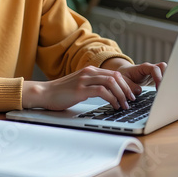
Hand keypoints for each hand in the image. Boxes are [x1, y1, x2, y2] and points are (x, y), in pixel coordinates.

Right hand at [22, 65, 136, 111]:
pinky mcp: (80, 89)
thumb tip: (109, 93)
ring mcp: (84, 80)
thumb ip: (92, 85)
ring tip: (124, 105)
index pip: (114, 73)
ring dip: (121, 94)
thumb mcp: (80, 85)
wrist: (45, 93)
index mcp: (89, 70)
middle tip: (131, 100)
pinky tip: (114, 106)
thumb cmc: (61, 92)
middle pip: (115, 76)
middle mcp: (88, 72)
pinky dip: (111, 98)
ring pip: (111, 82)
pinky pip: (102, 91)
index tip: (132, 94)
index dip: (126, 84)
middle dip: (127, 89)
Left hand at [101, 58, 166, 95]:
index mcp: (142, 68)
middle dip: (166, 77)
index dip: (158, 77)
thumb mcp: (122, 80)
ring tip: (165, 93)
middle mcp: (150, 69)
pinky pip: (164, 79)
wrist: (123, 74)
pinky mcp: (156, 78)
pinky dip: (165, 85)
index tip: (158, 88)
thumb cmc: (122, 76)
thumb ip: (129, 85)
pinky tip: (163, 94)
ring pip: (166, 72)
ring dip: (167, 81)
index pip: (154, 69)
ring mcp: (154, 73)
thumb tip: (138, 91)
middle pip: (163, 67)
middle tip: (164, 90)